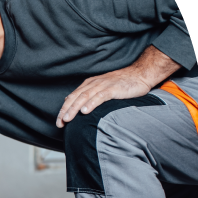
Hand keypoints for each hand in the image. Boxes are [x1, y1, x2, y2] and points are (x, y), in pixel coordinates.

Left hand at [57, 45, 180, 128]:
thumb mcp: (101, 88)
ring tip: (68, 119)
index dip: (63, 110)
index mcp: (89, 84)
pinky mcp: (113, 88)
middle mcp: (93, 84)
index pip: (72, 97)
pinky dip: (91, 104)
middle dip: (66, 111)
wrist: (139, 74)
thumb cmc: (121, 84)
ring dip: (74, 109)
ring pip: (84, 97)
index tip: (58, 122)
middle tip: (60, 123)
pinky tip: (85, 112)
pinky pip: (100, 96)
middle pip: (75, 98)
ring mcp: (103, 85)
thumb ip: (88, 95)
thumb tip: (73, 103)